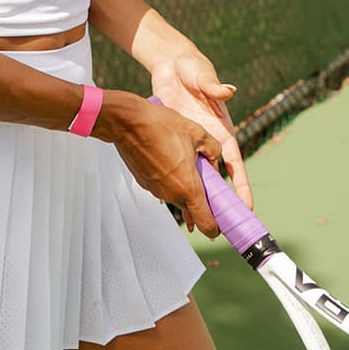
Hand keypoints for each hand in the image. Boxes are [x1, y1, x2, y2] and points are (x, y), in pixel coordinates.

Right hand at [104, 91, 222, 237]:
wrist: (127, 122)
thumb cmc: (160, 126)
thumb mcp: (197, 133)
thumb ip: (213, 149)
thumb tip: (215, 157)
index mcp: (188, 187)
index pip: (206, 223)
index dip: (215, 227)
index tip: (221, 222)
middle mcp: (171, 194)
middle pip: (192, 208)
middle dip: (200, 196)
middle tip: (204, 175)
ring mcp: (156, 190)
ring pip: (177, 195)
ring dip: (183, 183)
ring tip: (182, 158)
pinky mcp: (144, 183)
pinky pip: (163, 186)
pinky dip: (169, 177)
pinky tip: (167, 156)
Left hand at [151, 54, 252, 225]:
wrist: (170, 64)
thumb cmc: (193, 69)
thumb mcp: (203, 77)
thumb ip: (214, 86)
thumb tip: (228, 90)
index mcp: (222, 131)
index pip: (235, 164)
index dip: (241, 186)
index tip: (248, 207)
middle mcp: (208, 141)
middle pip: (216, 178)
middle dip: (219, 202)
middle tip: (222, 227)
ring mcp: (190, 143)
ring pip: (195, 177)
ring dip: (194, 198)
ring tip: (192, 224)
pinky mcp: (174, 141)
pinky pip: (176, 167)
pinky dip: (174, 183)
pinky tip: (168, 201)